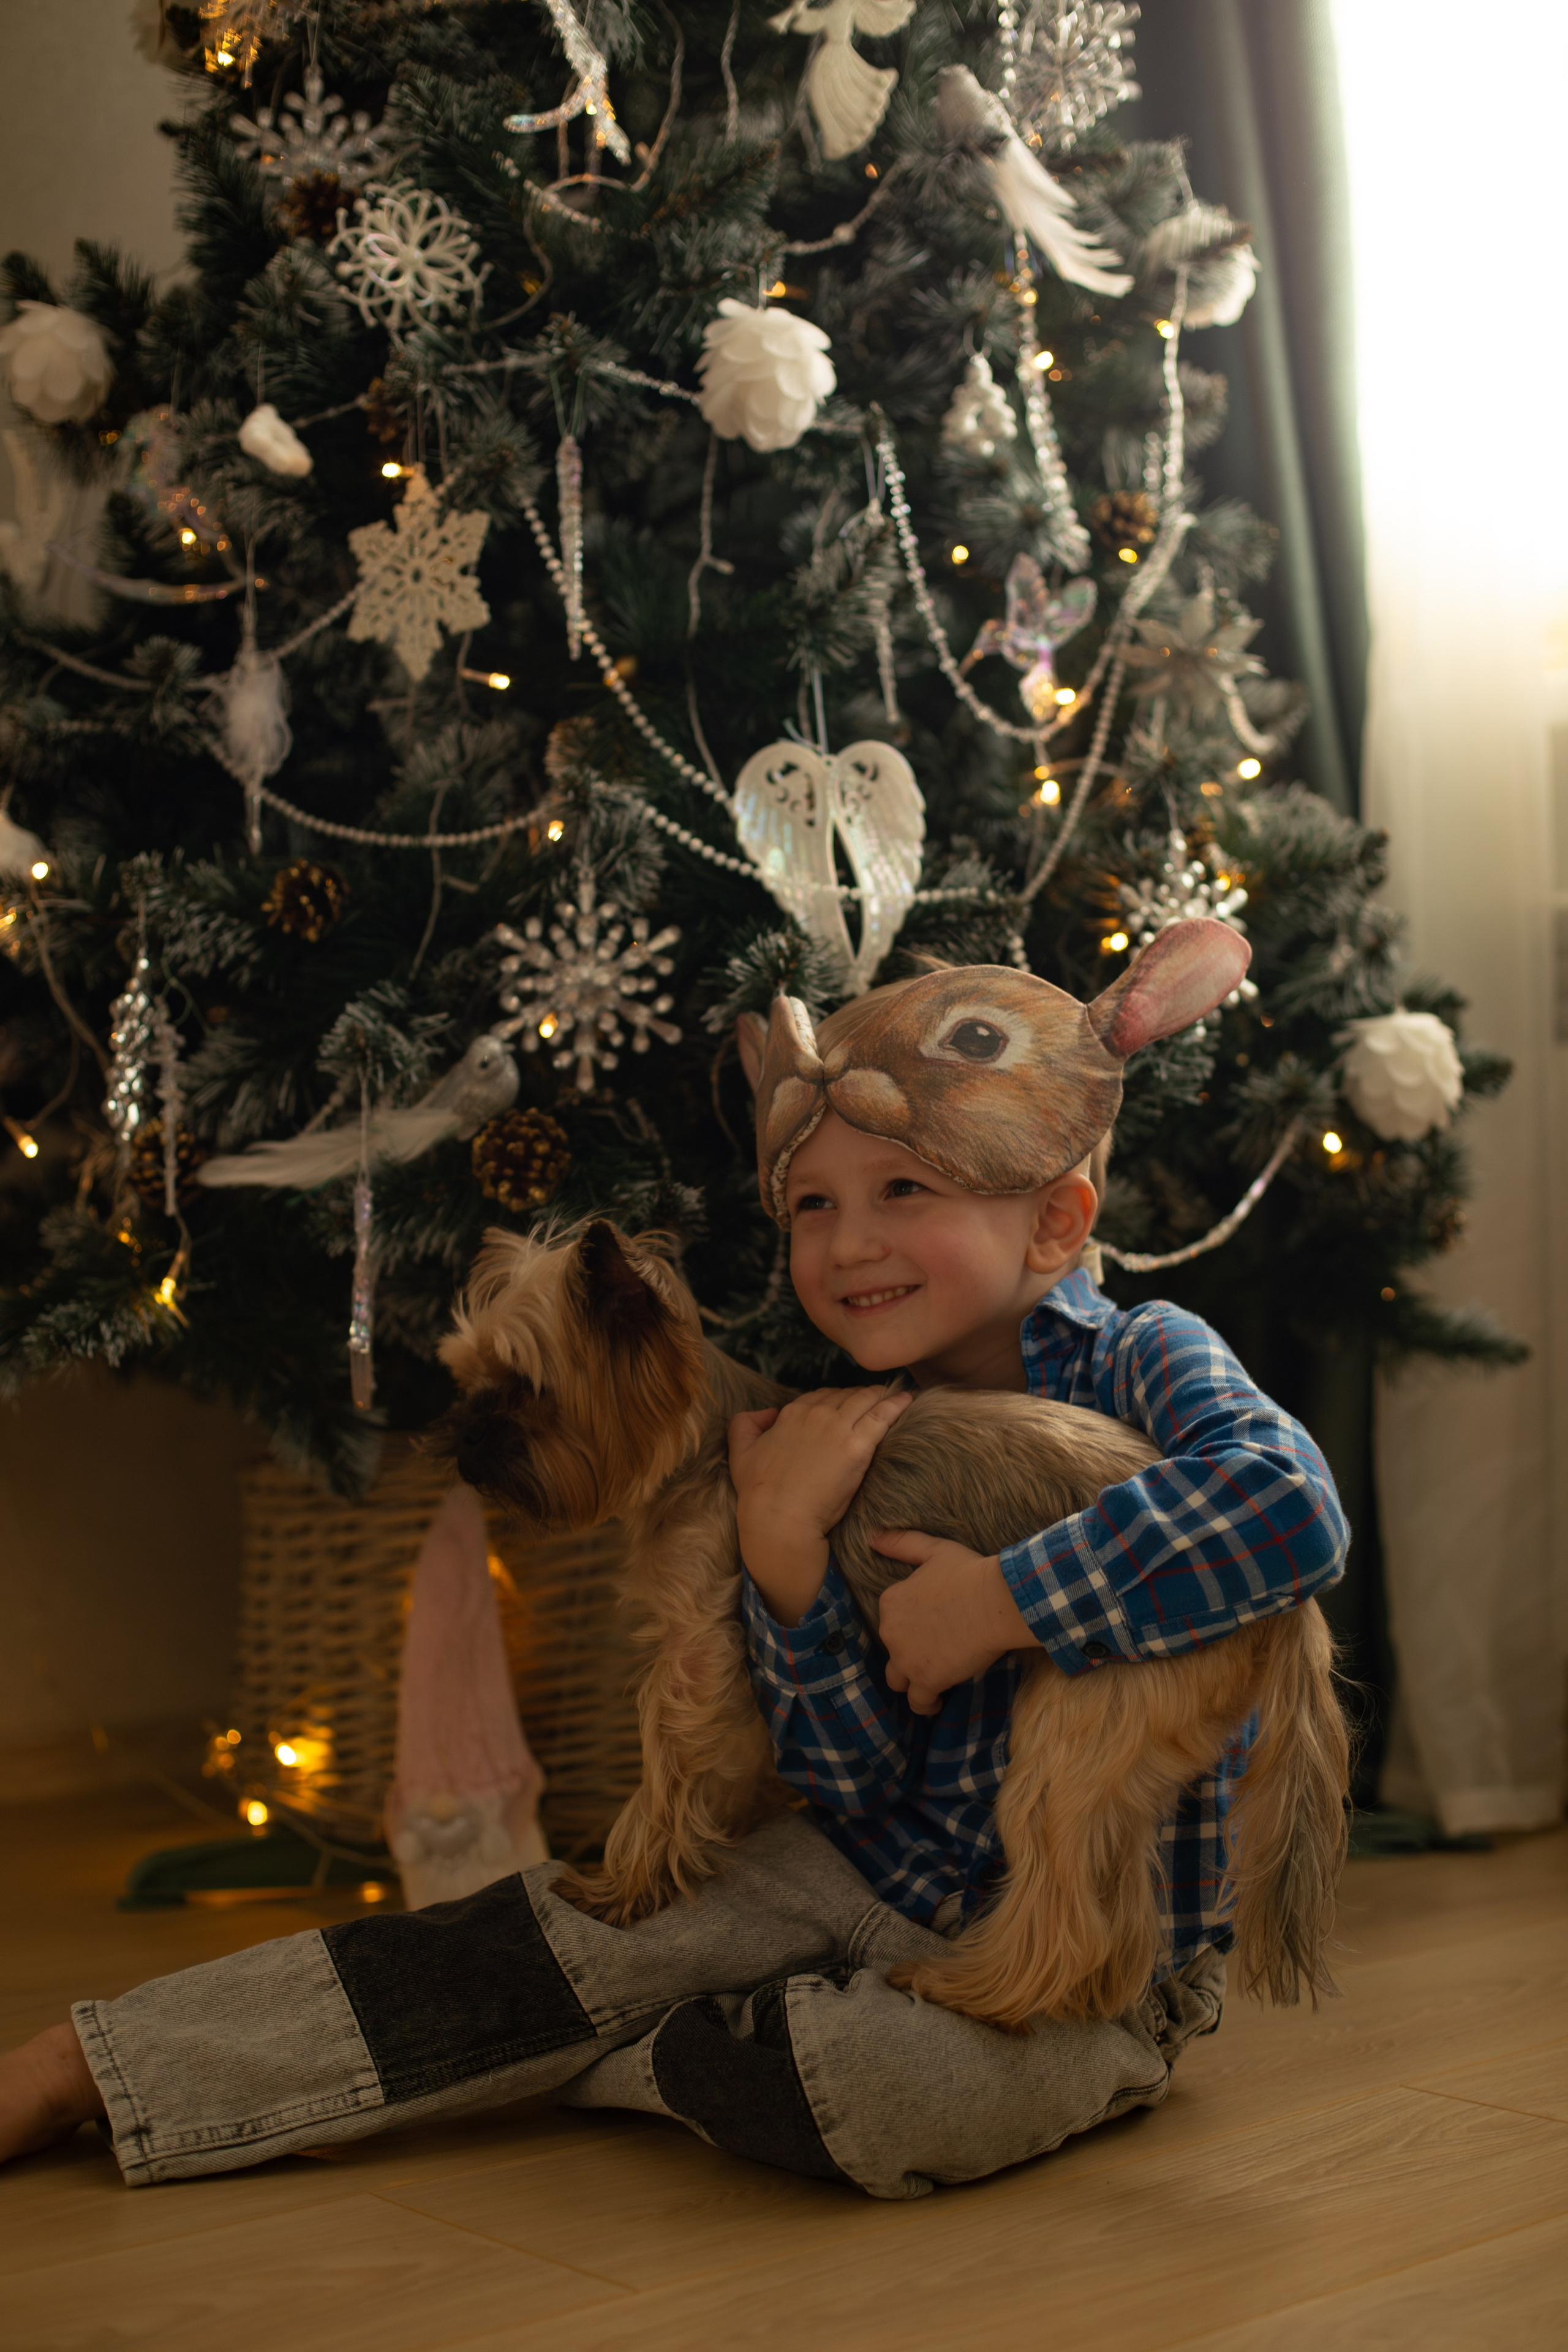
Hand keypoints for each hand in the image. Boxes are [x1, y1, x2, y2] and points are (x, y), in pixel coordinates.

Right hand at [729, 1386, 910, 1625]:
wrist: (779, 1519)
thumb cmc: (759, 1493)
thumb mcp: (740, 1453)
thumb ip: (745, 1424)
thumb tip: (766, 1413)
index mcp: (791, 1413)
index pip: (820, 1396)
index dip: (835, 1400)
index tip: (847, 1404)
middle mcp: (816, 1414)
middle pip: (845, 1395)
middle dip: (860, 1395)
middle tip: (875, 1399)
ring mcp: (838, 1428)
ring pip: (866, 1400)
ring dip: (881, 1395)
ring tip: (895, 1395)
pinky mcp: (857, 1446)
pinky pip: (882, 1416)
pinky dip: (896, 1405)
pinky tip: (907, 1400)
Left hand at [871, 1529, 1039, 1715]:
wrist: (994, 1602)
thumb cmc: (968, 1573)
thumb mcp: (933, 1550)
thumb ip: (901, 1544)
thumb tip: (871, 1536)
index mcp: (891, 1602)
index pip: (891, 1620)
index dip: (908, 1625)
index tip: (926, 1628)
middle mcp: (890, 1632)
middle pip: (892, 1650)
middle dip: (907, 1652)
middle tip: (932, 1652)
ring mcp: (906, 1658)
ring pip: (898, 1680)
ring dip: (910, 1680)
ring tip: (929, 1679)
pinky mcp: (925, 1680)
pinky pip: (917, 1702)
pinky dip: (926, 1705)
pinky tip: (937, 1703)